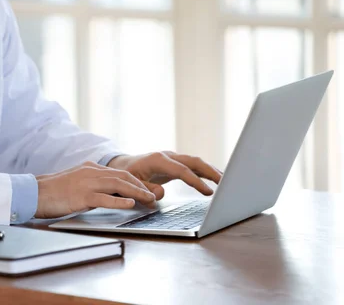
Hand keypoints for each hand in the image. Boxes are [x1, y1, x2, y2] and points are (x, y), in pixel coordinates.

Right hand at [34, 161, 156, 218]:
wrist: (34, 193)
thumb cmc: (54, 192)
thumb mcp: (77, 184)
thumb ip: (93, 186)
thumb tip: (111, 195)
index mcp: (90, 168)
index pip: (119, 173)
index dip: (136, 182)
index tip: (147, 191)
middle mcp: (90, 172)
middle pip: (122, 177)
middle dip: (141, 186)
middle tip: (154, 196)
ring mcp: (86, 183)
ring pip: (117, 185)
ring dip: (136, 192)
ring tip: (149, 200)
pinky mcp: (81, 196)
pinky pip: (104, 198)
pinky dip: (119, 201)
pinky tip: (130, 204)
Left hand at [108, 152, 222, 199]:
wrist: (123, 165)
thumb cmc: (127, 175)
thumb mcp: (131, 184)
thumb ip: (145, 189)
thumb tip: (161, 194)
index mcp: (157, 160)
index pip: (181, 170)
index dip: (196, 181)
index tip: (209, 192)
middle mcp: (167, 156)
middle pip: (193, 161)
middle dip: (210, 171)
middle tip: (226, 183)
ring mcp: (173, 158)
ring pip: (196, 162)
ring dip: (211, 171)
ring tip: (227, 182)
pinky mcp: (176, 163)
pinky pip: (193, 166)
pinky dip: (205, 172)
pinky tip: (217, 179)